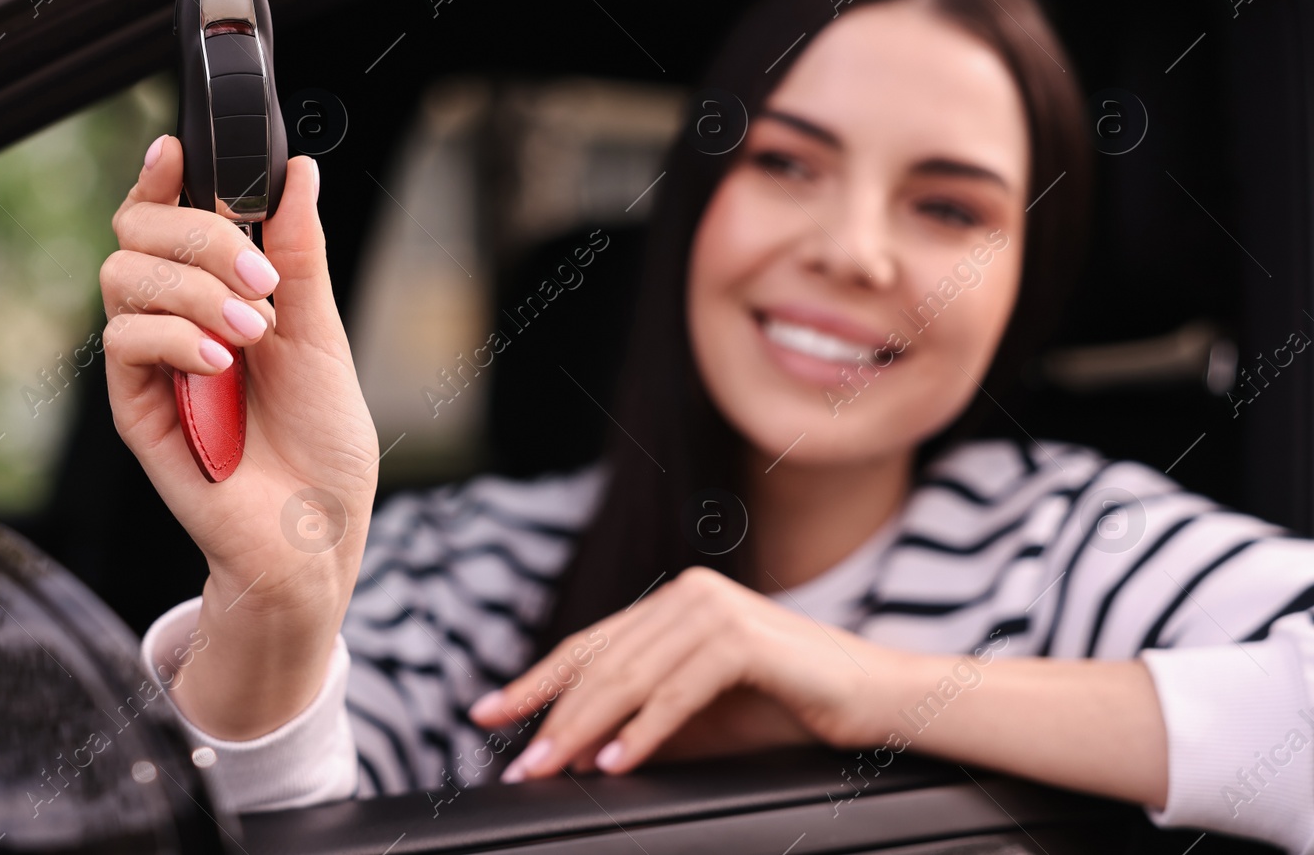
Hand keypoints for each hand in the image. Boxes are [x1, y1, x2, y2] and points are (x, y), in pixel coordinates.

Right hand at [100, 136, 378, 737]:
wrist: (315, 530)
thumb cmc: (322, 439)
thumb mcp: (321, 333)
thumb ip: (299, 254)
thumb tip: (298, 171)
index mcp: (220, 293)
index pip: (170, 217)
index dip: (165, 177)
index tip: (181, 149)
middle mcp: (178, 319)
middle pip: (136, 233)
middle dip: (198, 237)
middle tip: (260, 279)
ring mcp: (154, 361)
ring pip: (123, 277)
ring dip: (192, 288)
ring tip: (252, 331)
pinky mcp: (137, 407)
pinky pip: (125, 340)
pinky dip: (175, 336)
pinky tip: (220, 360)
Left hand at [470, 566, 906, 779]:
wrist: (878, 701)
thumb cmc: (791, 709)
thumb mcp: (701, 720)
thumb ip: (641, 721)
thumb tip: (574, 750)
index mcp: (675, 603)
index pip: (590, 645)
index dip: (534, 681)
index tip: (486, 713)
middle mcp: (689, 594)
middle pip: (601, 661)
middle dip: (550, 714)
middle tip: (518, 761)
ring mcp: (716, 608)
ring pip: (630, 675)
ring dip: (585, 728)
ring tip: (551, 768)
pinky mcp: (744, 637)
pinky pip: (677, 691)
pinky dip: (643, 730)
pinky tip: (616, 763)